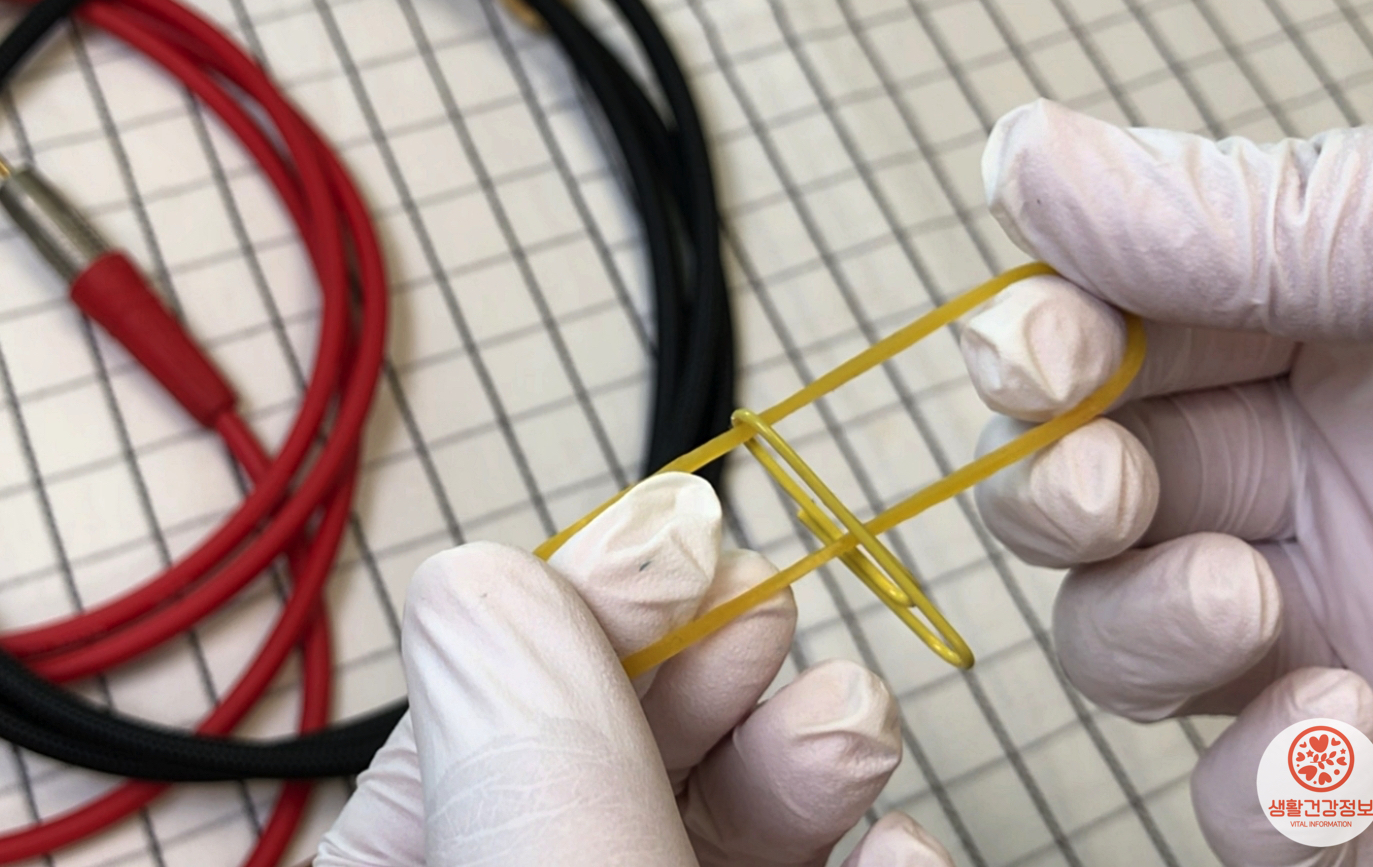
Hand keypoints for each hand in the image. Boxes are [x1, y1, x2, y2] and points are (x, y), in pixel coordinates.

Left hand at [314, 473, 953, 865]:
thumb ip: (523, 762)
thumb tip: (479, 581)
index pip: (473, 728)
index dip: (581, 614)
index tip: (674, 537)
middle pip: (608, 766)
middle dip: (705, 670)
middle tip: (765, 605)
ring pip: (721, 831)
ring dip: (804, 755)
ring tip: (850, 723)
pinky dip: (872, 864)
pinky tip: (899, 851)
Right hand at [962, 100, 1372, 864]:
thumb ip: (1244, 212)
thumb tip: (1025, 158)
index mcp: (1331, 342)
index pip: (1110, 344)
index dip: (1037, 352)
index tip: (1038, 360)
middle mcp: (1318, 492)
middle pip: (1078, 508)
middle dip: (1054, 502)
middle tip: (1103, 489)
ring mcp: (1344, 637)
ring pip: (1130, 657)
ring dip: (1142, 641)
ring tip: (1242, 605)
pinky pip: (1252, 817)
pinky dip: (1258, 800)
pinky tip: (1337, 733)